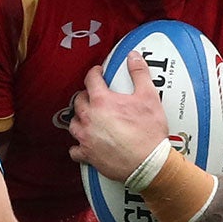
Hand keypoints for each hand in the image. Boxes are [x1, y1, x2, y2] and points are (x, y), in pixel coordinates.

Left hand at [66, 54, 171, 178]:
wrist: (147, 164)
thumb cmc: (148, 134)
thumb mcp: (149, 97)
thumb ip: (140, 73)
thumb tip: (134, 57)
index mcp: (102, 101)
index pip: (91, 79)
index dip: (95, 73)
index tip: (98, 72)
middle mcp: (89, 118)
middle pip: (79, 100)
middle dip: (86, 95)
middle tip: (95, 95)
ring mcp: (86, 137)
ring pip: (74, 123)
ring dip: (80, 117)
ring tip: (89, 116)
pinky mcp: (88, 155)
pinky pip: (75, 149)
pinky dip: (78, 145)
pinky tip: (84, 143)